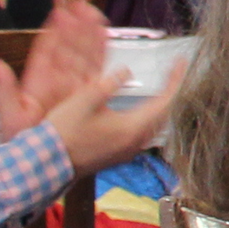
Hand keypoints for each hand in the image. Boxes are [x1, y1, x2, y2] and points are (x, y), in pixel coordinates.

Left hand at [0, 1, 112, 134]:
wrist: (41, 163)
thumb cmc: (24, 142)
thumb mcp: (10, 116)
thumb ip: (5, 90)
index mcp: (38, 83)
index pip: (46, 51)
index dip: (54, 32)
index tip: (60, 12)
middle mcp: (57, 82)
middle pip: (68, 49)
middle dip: (76, 28)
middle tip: (83, 5)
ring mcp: (73, 88)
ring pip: (83, 56)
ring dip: (90, 36)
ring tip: (96, 14)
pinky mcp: (87, 97)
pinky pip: (95, 71)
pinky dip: (100, 54)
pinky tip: (105, 38)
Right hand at [43, 66, 173, 175]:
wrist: (47, 163)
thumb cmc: (64, 132)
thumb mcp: (85, 99)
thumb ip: (109, 83)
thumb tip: (126, 72)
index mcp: (132, 128)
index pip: (165, 101)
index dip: (175, 80)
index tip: (180, 64)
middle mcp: (135, 143)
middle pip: (163, 115)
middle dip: (170, 92)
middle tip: (171, 75)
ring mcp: (127, 152)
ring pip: (154, 126)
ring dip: (158, 106)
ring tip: (159, 90)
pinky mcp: (117, 156)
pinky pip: (141, 135)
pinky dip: (146, 119)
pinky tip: (137, 112)